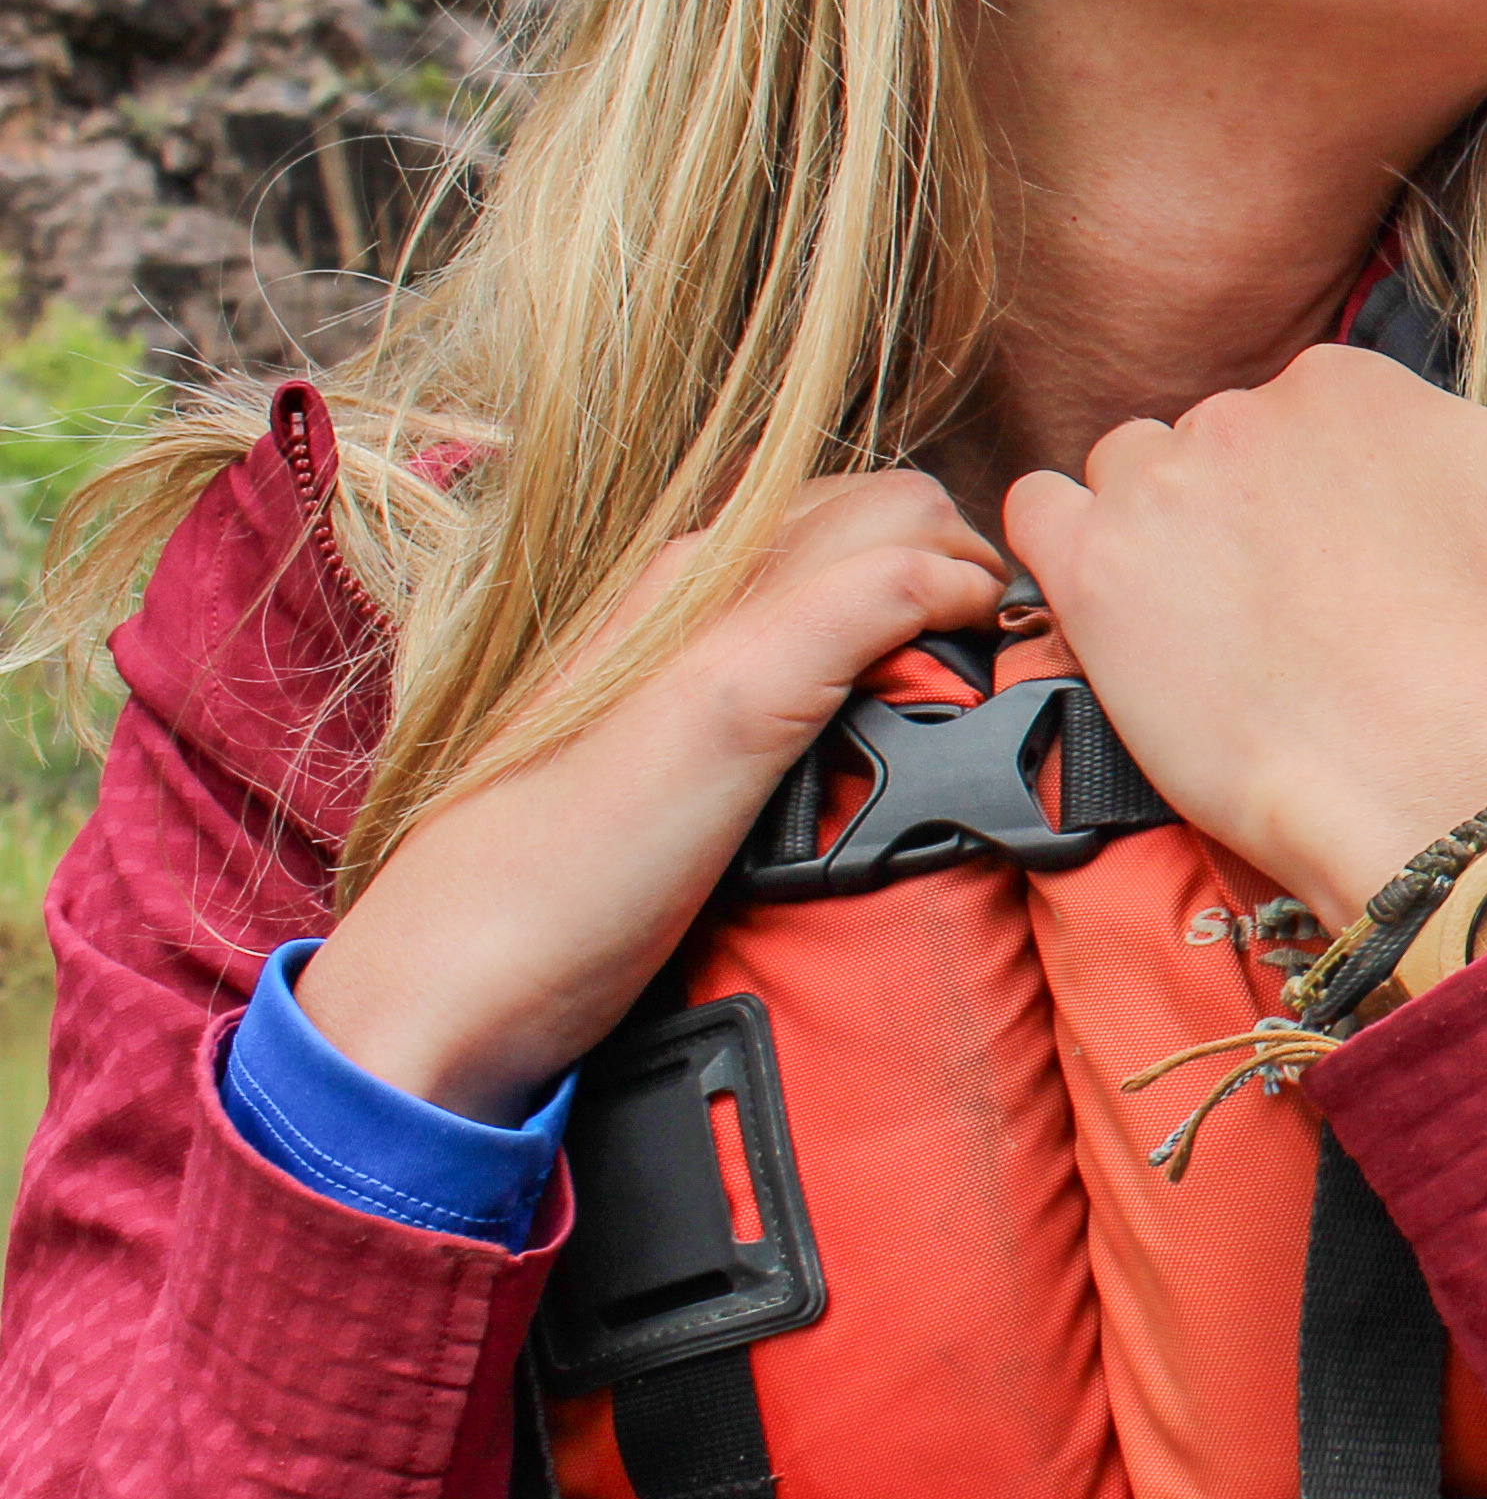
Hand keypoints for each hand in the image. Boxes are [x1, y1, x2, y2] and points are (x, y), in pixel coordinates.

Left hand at [304, 475, 1011, 1119]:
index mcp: (708, 571)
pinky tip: (874, 735)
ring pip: (840, 594)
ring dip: (915, 616)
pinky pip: (800, 664)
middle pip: (874, 534)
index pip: (898, 509)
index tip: (1022, 649)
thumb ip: (848, 610)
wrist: (452, 990)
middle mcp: (693, 598)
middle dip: (957, 574)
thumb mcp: (732, 711)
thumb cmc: (567, 870)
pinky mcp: (678, 738)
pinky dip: (864, 671)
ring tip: (959, 690)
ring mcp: (682, 665)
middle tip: (1007, 667)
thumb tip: (957, 574)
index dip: (978, 565)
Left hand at [1008, 152, 1486, 931]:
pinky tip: (1138, 618)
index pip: (1307, 411)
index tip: (1378, 573)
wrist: (1444, 799)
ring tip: (1233, 631)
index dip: (1342, 496)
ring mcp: (1157, 494)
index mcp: (1345, 377)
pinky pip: (1037, 520)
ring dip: (1166, 533)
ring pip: (1131, 475)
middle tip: (1316, 622)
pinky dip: (1072, 556)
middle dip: (1256, 516)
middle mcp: (1239, 411)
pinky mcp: (1090, 582)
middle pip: (1217, 444)